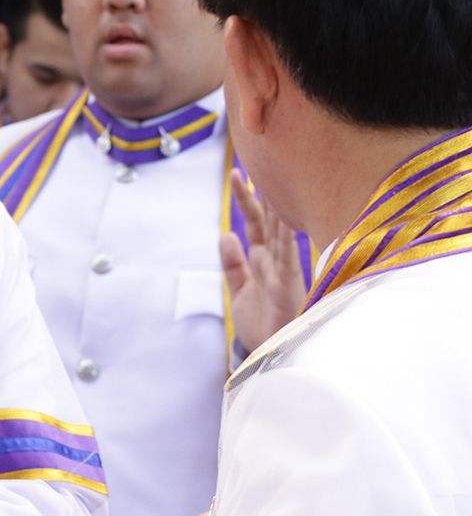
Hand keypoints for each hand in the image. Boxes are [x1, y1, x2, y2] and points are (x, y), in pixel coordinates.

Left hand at [221, 169, 306, 353]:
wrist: (270, 355)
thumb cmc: (261, 324)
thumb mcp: (241, 289)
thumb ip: (234, 264)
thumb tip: (226, 235)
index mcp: (265, 260)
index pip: (255, 222)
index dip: (246, 198)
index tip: (238, 172)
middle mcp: (276, 261)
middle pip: (267, 219)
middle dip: (261, 191)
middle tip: (258, 160)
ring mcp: (284, 270)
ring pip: (279, 231)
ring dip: (274, 206)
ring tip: (271, 179)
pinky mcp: (288, 285)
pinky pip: (289, 258)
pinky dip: (288, 238)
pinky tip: (287, 218)